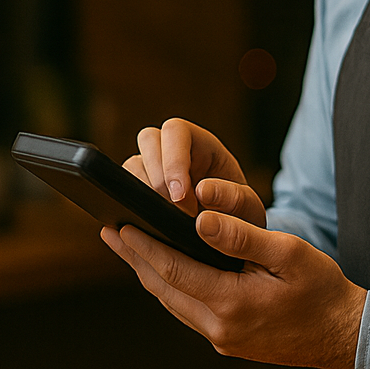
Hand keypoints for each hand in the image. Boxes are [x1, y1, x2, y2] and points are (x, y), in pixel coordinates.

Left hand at [101, 187, 366, 368]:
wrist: (345, 336)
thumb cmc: (322, 289)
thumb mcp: (288, 253)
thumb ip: (242, 236)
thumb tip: (199, 219)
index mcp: (232, 304)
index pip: (173, 269)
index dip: (143, 245)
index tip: (120, 223)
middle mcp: (219, 328)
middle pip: (163, 287)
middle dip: (135, 257)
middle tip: (109, 230)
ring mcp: (222, 340)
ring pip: (172, 302)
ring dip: (148, 273)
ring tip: (128, 246)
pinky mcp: (228, 342)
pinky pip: (188, 311)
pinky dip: (170, 287)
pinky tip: (163, 270)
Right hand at [123, 118, 262, 221]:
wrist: (230, 236)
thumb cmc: (241, 216)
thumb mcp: (247, 207)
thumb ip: (233, 197)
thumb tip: (201, 192)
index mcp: (200, 142)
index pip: (176, 131)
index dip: (173, 160)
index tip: (180, 195)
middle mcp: (171, 149)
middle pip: (148, 141)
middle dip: (155, 177)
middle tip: (171, 211)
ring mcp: (151, 169)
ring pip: (130, 166)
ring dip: (141, 194)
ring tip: (162, 223)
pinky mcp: (137, 192)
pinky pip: (122, 192)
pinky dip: (130, 208)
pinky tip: (146, 229)